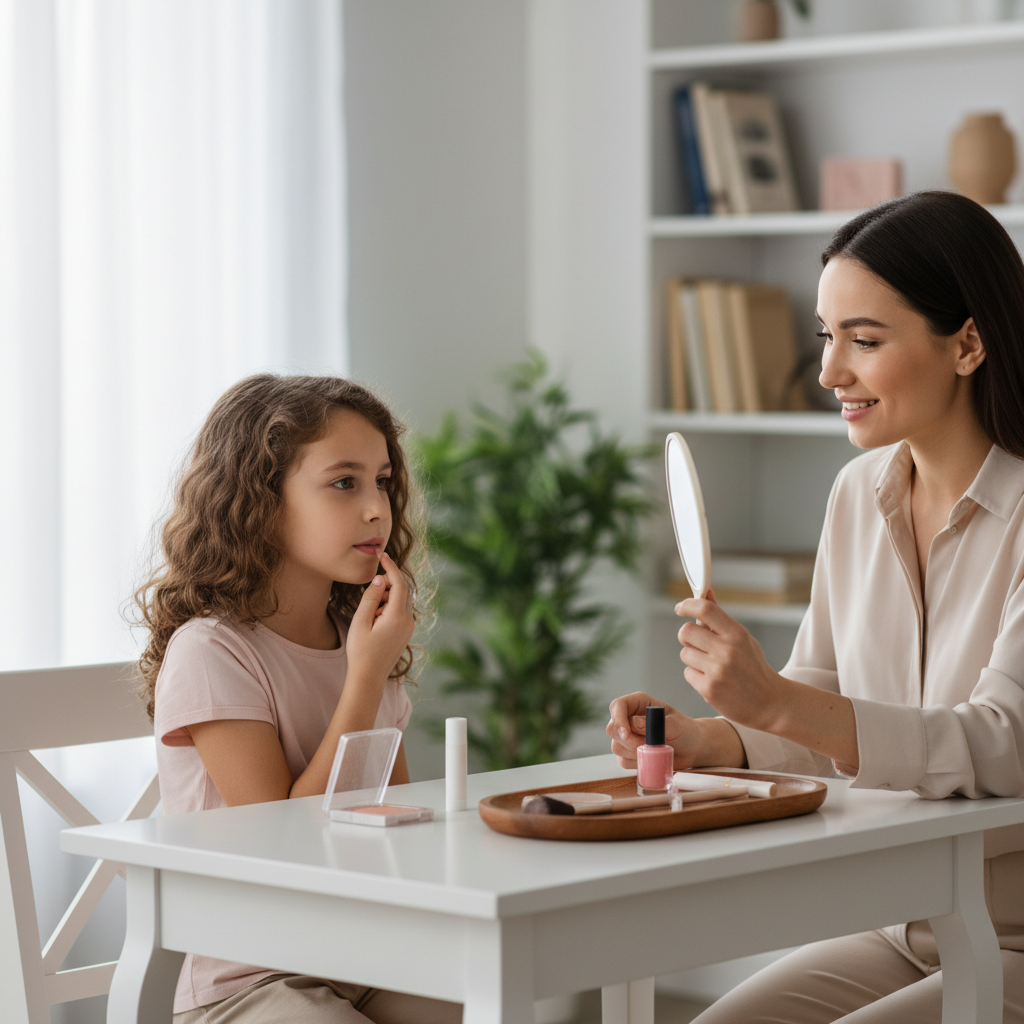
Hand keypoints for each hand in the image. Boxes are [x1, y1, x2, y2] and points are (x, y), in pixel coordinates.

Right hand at [344, 552, 414, 684]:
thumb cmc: (361, 651)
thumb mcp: (361, 622)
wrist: (369, 678)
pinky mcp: (406, 632)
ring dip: (386, 599)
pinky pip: (400, 611)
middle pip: (402, 590)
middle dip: (387, 585)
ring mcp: (409, 627)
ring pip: (400, 601)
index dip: (391, 567)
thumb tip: (381, 579)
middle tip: (369, 595)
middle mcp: (408, 621)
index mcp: (398, 617)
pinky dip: (388, 608)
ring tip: (369, 616)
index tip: (382, 555)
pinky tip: (374, 620)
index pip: (399, 583)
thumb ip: (371, 598)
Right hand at [606, 692, 703, 769]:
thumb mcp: (675, 725)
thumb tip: (633, 723)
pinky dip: (636, 763)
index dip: (618, 719)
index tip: (626, 734)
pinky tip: (651, 758)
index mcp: (638, 703)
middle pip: (611, 728)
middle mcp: (629, 718)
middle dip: (628, 741)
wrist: (691, 748)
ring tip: (656, 751)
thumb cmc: (685, 730)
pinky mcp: (628, 753)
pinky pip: (622, 761)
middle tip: (648, 746)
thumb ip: (655, 724)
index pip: (618, 706)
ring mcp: (627, 736)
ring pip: (616, 747)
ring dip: (635, 753)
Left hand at [675, 592, 781, 731]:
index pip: (705, 609)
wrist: (770, 702)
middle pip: (686, 631)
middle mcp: (726, 650)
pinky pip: (688, 673)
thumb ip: (720, 618)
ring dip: (693, 658)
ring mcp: (717, 671)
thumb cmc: (753, 667)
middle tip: (696, 642)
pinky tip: (712, 680)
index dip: (688, 605)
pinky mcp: (709, 689)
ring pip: (685, 653)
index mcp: (737, 634)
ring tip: (711, 665)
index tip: (680, 608)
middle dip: (687, 636)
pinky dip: (696, 676)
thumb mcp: (742, 639)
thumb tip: (706, 592)